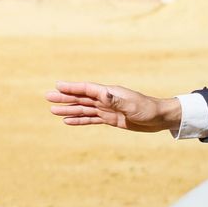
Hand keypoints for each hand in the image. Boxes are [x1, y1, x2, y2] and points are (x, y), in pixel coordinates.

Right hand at [46, 81, 181, 133]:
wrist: (159, 118)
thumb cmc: (148, 109)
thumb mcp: (132, 105)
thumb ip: (116, 100)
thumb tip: (102, 94)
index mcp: (109, 93)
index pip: (87, 89)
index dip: (72, 88)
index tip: (58, 86)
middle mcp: (105, 99)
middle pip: (81, 98)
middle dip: (65, 98)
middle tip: (48, 97)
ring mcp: (106, 109)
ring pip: (83, 109)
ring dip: (68, 109)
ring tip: (53, 110)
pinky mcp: (110, 119)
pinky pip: (91, 119)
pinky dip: (79, 120)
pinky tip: (68, 120)